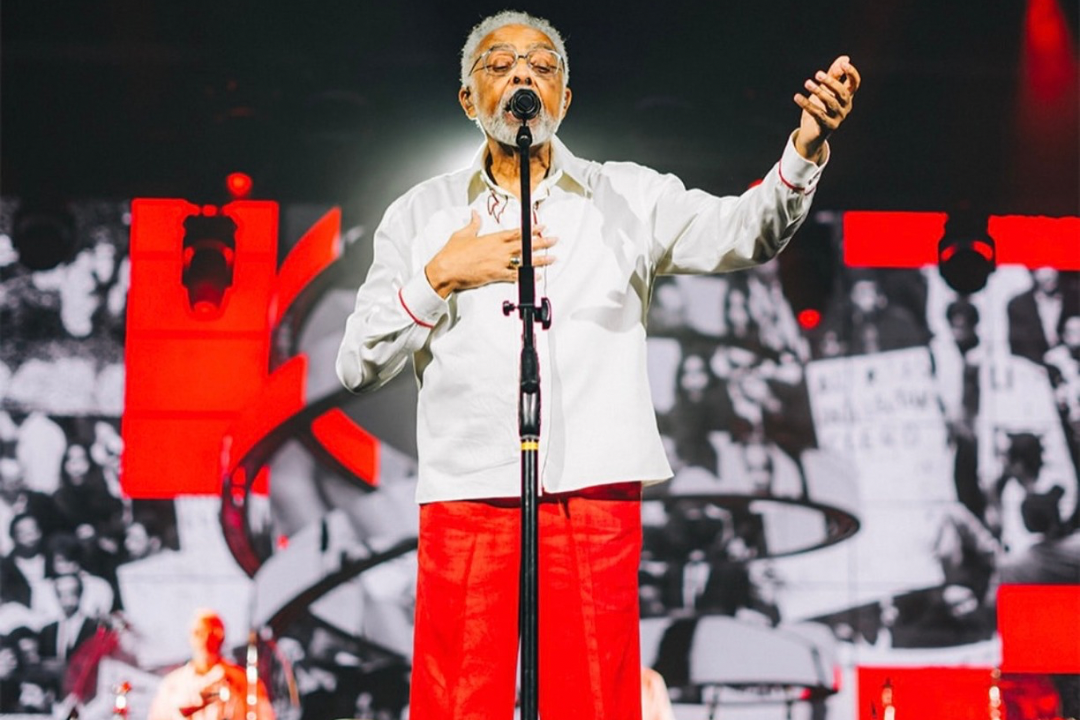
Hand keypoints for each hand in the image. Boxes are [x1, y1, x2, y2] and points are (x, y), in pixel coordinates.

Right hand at [425, 210, 556, 298]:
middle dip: (542, 242)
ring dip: (540, 259)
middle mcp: (498, 250)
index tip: (542, 227)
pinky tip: (536, 276)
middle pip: (525, 245)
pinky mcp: (495, 275)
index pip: (516, 232)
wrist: (446, 270)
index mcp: (492, 238)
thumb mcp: (463, 234)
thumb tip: (475, 214)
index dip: (531, 230)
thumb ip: (473, 224)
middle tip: (554, 240)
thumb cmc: (452, 253)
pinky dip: (526, 276)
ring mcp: (499, 263)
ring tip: (552, 257)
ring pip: (524, 260)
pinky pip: (515, 276)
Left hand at [793, 55, 860, 161]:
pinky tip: (797, 97)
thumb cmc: (820, 108)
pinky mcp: (827, 127)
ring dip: (818, 92)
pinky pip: (817, 114)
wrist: (811, 134)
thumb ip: (834, 75)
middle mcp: (845, 107)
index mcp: (847, 97)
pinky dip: (806, 104)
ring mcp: (838, 118)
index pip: (855, 83)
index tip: (843, 64)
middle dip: (831, 82)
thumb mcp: (825, 90)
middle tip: (817, 74)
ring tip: (807, 83)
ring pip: (830, 103)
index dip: (851, 73)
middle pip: (842, 93)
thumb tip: (845, 58)